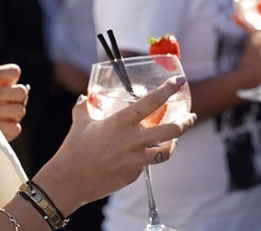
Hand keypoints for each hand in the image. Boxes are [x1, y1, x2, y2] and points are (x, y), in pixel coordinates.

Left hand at [0, 64, 28, 141]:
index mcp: (6, 82)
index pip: (14, 71)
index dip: (0, 73)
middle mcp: (15, 97)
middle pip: (21, 91)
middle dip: (0, 93)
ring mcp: (16, 114)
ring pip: (19, 110)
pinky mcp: (12, 130)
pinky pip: (14, 129)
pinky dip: (0, 127)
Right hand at [33, 76, 196, 214]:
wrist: (69, 181)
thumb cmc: (74, 148)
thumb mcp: (80, 121)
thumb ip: (85, 106)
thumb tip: (85, 97)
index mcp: (122, 121)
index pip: (152, 101)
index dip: (168, 89)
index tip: (179, 80)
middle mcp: (133, 139)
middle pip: (170, 130)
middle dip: (185, 122)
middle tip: (191, 116)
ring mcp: (136, 159)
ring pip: (166, 152)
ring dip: (174, 144)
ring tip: (176, 138)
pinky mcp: (133, 174)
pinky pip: (147, 164)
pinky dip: (149, 157)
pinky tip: (146, 154)